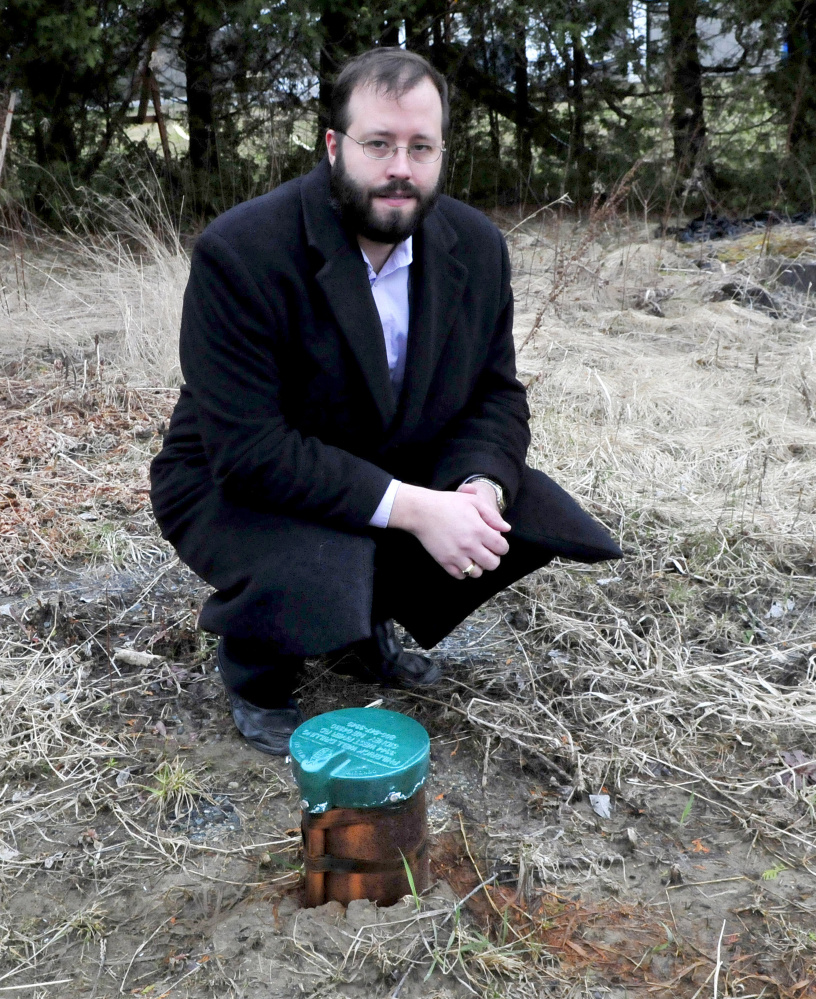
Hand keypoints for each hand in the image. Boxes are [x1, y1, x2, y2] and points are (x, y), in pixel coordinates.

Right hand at [389, 484, 509, 578]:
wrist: (421, 511)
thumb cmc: (447, 503)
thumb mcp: (473, 502)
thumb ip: (492, 516)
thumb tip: (506, 529)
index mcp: (479, 530)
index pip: (502, 548)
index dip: (503, 547)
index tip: (497, 543)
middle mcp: (469, 545)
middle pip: (493, 564)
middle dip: (493, 558)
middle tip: (487, 551)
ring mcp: (456, 555)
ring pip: (477, 573)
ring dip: (478, 566)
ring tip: (473, 556)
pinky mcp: (444, 561)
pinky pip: (460, 575)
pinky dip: (463, 571)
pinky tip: (462, 560)